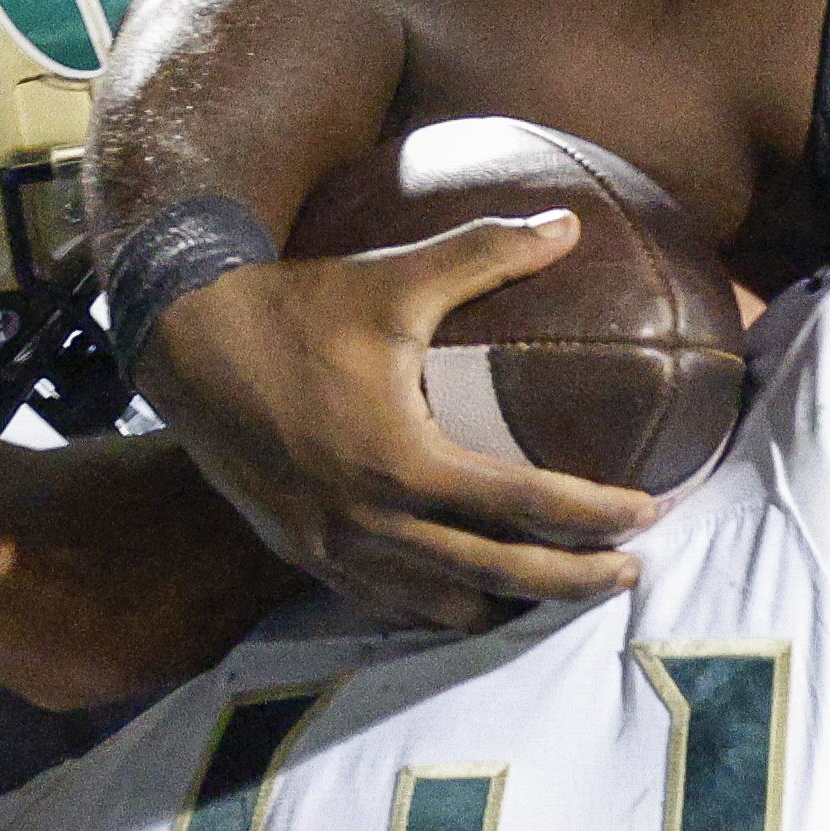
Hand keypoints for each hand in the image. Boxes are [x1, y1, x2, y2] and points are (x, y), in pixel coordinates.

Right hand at [136, 212, 657, 628]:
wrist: (184, 344)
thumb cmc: (296, 307)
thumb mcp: (394, 278)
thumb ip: (486, 253)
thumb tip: (568, 224)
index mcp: (404, 462)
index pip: (525, 505)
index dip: (593, 516)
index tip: (646, 514)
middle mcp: (371, 522)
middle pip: (497, 575)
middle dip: (570, 581)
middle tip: (626, 574)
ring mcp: (333, 549)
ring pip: (440, 604)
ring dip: (506, 604)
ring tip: (556, 591)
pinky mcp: (302, 554)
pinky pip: (385, 601)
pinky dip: (437, 606)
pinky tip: (468, 596)